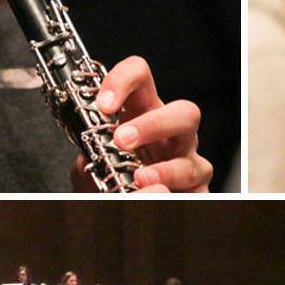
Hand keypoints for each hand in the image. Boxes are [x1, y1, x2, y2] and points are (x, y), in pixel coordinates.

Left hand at [83, 56, 210, 191]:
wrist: (125, 207)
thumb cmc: (112, 176)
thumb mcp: (94, 164)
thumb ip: (89, 158)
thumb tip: (88, 158)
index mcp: (143, 113)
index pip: (140, 77)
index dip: (123, 81)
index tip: (102, 104)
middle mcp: (172, 134)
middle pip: (184, 112)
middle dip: (154, 124)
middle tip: (122, 139)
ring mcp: (188, 162)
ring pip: (191, 157)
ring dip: (165, 169)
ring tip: (139, 178)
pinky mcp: (196, 191)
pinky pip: (194, 192)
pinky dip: (174, 195)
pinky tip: (155, 198)